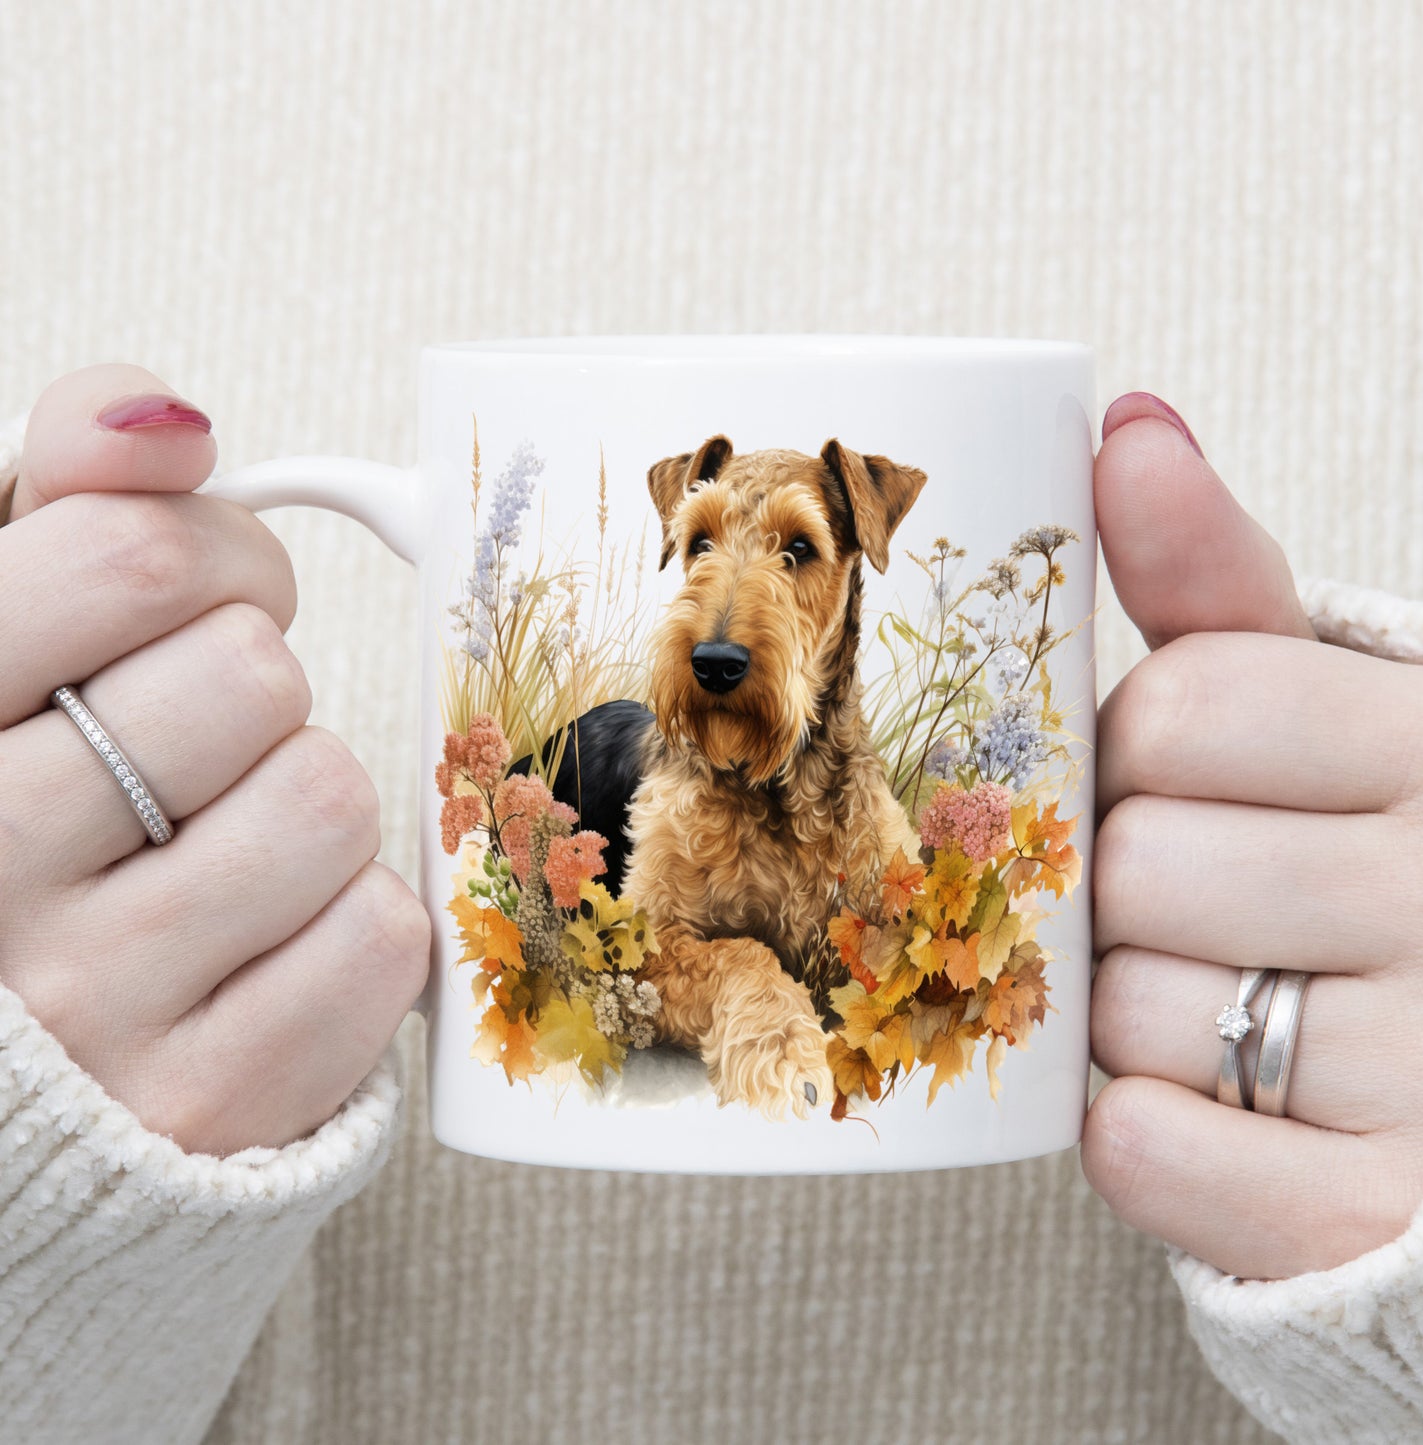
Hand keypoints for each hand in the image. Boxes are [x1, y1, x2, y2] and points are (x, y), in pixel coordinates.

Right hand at [0, 364, 428, 1154]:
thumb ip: (69, 502)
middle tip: (203, 742)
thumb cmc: (33, 813)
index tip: (200, 599)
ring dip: (304, 803)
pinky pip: (378, 937)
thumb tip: (168, 418)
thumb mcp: (7, 639)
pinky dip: (350, 924)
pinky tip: (263, 944)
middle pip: (250, 674)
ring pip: (328, 797)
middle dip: (253, 687)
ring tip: (222, 848)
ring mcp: (93, 1008)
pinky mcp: (211, 1103)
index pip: (130, 559)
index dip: (213, 556)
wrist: (34, 1069)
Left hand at [1082, 392, 1422, 1280]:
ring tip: (1216, 997)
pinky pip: (1147, 1151)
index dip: (1141, 746)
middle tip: (1191, 899)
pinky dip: (1137, 1132)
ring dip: (1129, 1008)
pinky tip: (1196, 1103)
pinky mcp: (1367, 1214)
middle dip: (1126, 880)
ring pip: (1129, 1011)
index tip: (1179, 771)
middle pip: (1138, 861)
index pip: (1186, 704)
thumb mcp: (1323, 699)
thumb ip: (1217, 578)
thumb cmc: (1365, 850)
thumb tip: (1128, 424)